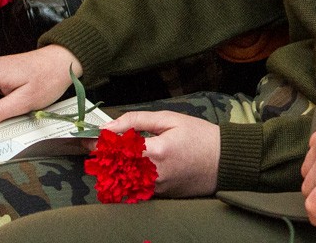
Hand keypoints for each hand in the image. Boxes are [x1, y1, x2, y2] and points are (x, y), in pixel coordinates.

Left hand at [102, 111, 219, 196]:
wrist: (225, 161)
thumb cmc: (200, 136)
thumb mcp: (170, 119)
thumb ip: (137, 120)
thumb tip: (110, 125)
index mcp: (155, 152)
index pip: (114, 151)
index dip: (98, 144)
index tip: (90, 138)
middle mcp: (153, 174)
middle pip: (114, 169)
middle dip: (103, 157)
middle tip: (98, 146)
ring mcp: (158, 188)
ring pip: (124, 181)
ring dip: (115, 169)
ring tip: (115, 156)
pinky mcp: (162, 196)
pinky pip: (138, 188)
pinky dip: (130, 178)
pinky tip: (133, 167)